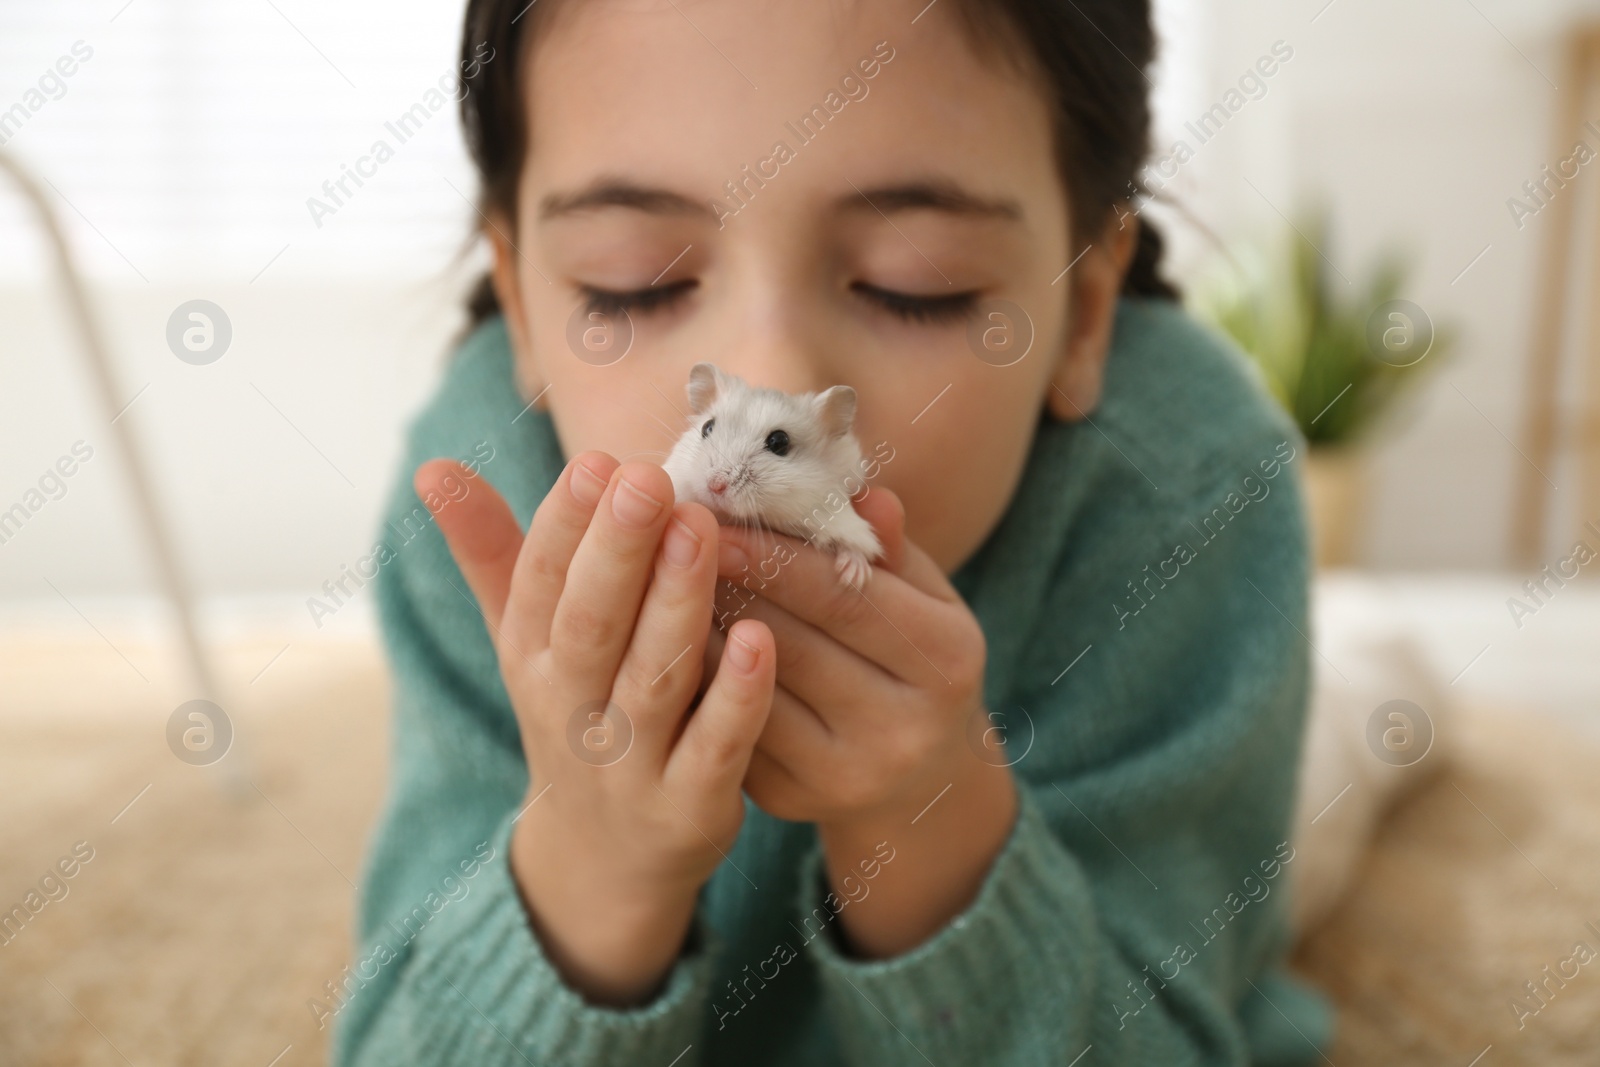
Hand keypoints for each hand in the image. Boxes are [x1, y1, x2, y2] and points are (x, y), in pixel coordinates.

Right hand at [421, 453, 775, 1003]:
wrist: (603, 861)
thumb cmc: (575, 715)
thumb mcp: (524, 640)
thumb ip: (491, 553)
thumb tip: (433, 467)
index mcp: (532, 657)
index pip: (540, 582)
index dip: (565, 523)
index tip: (596, 461)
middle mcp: (571, 708)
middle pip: (591, 623)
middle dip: (617, 549)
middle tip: (649, 477)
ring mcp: (630, 763)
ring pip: (653, 676)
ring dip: (676, 602)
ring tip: (702, 529)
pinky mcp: (689, 806)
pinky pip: (713, 747)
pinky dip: (735, 698)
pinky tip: (761, 639)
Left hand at [704, 488, 1016, 956]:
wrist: (918, 780)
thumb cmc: (911, 658)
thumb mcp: (924, 601)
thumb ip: (889, 550)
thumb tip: (862, 494)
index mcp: (948, 660)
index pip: (848, 597)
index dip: (776, 557)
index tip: (713, 518)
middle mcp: (906, 728)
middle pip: (794, 644)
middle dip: (724, 588)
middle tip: (662, 539)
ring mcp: (848, 775)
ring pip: (749, 691)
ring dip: (696, 633)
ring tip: (652, 583)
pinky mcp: (794, 801)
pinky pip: (729, 730)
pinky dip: (693, 682)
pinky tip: (661, 641)